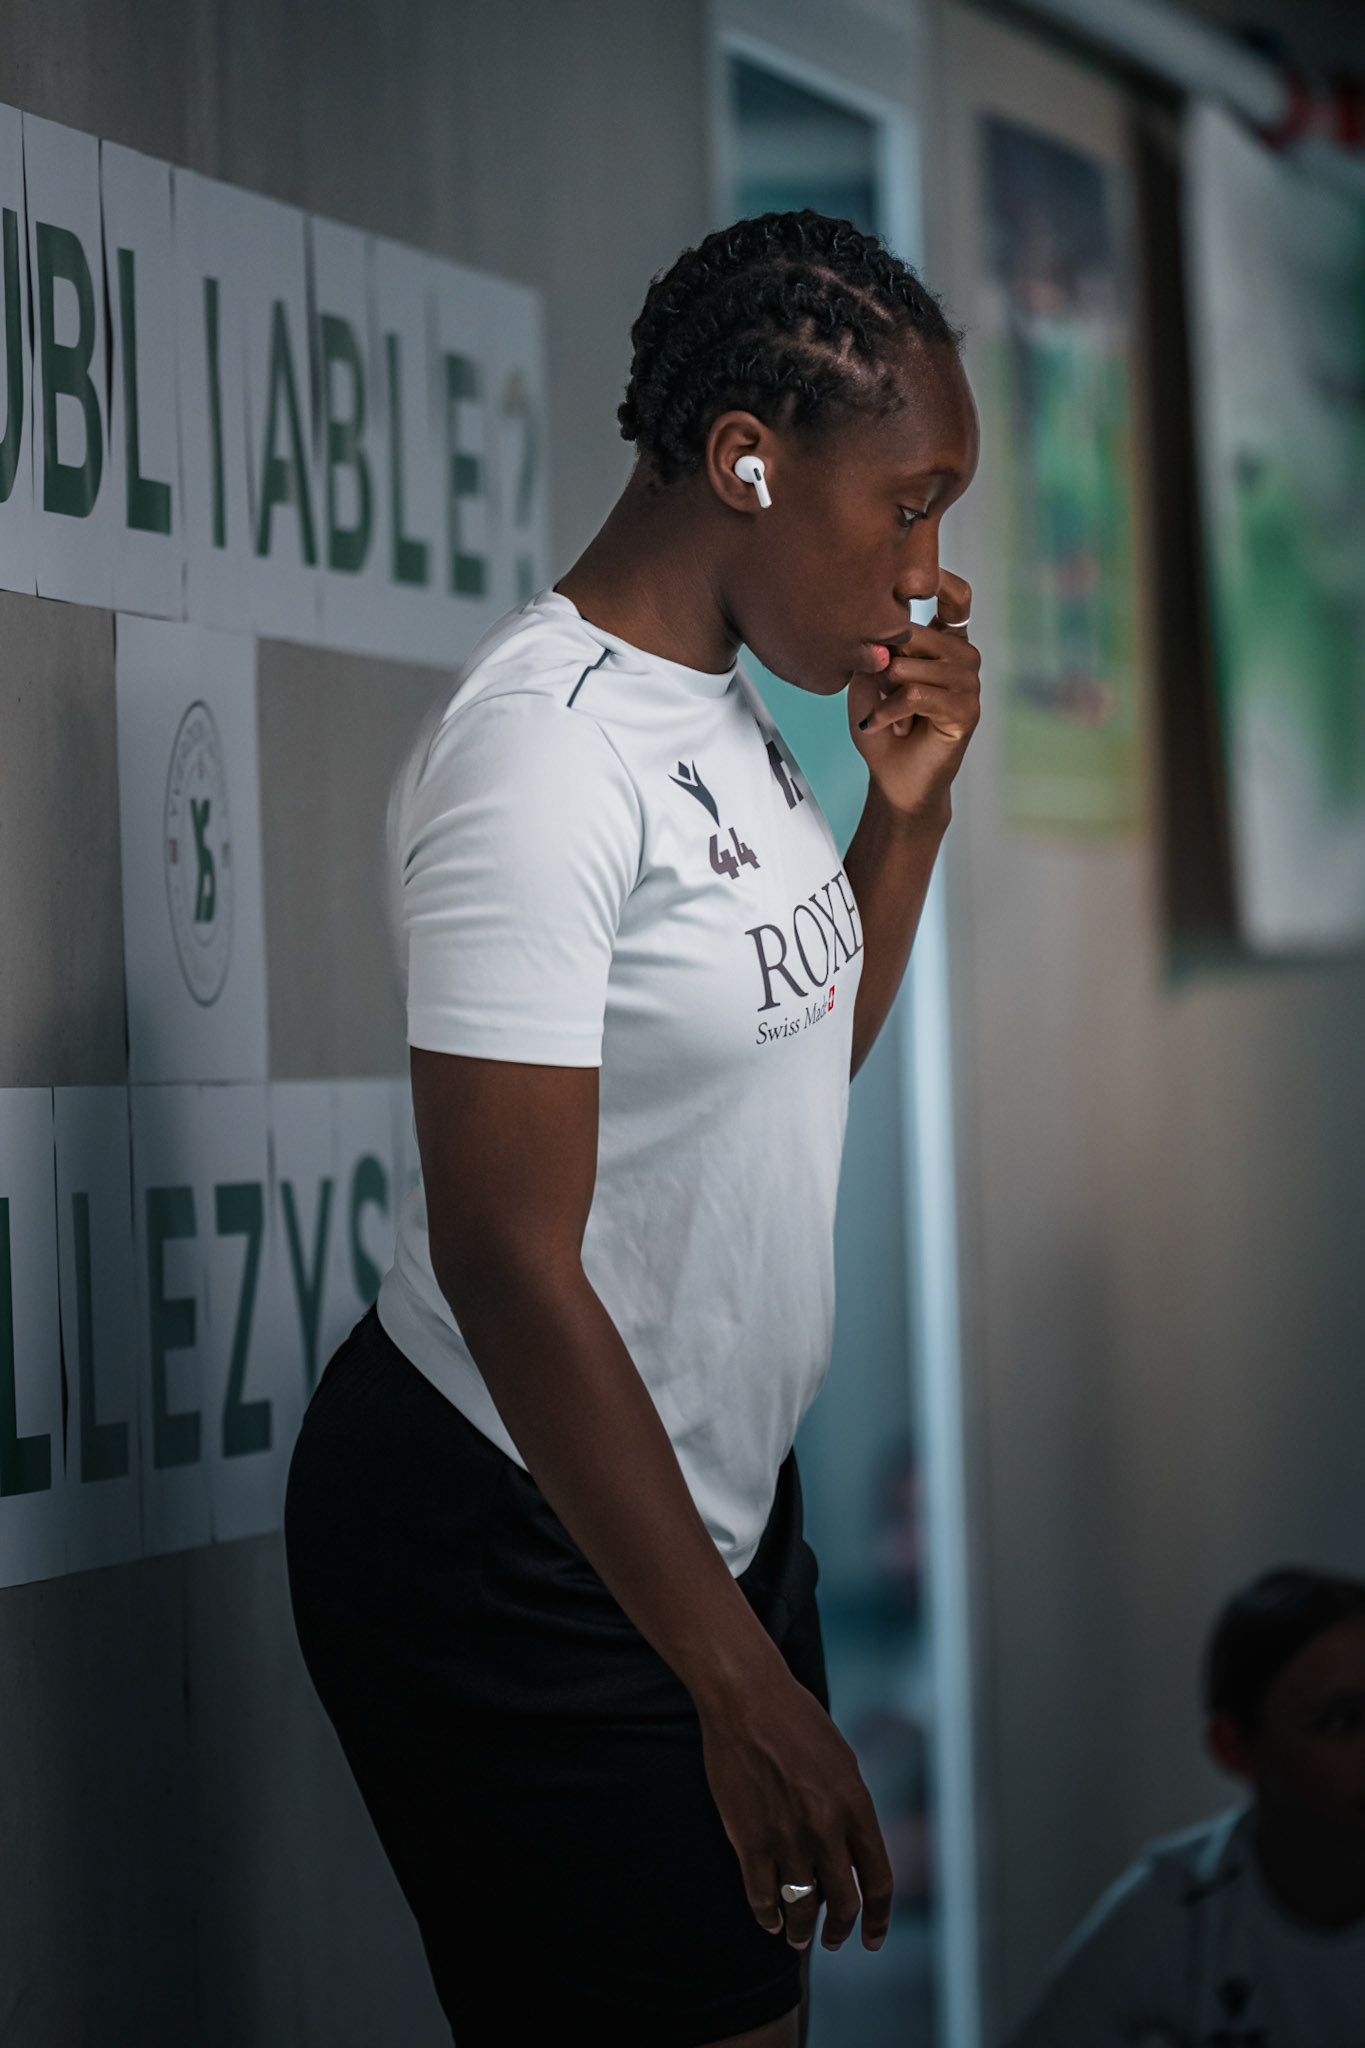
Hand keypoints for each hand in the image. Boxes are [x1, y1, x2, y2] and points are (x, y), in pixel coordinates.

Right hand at [697, 1661, 893, 1953]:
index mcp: (856, 1806)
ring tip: (796, 1938)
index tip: (872, 1938)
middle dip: (840, 1931)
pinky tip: (769, 1919)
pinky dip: (767, 1916)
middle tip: (834, 1941)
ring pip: (801, 1908)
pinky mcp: (750, 1839)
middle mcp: (826, 1828)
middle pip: (843, 1904)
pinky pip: (762, 1896)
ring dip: (800, 1931)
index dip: (878, 1918)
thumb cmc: (796, 1720)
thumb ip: (851, 1807)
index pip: (878, 1881)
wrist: (747, 1697)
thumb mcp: (842, 1761)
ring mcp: (787, 1837)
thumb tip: (852, 1848)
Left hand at [848, 570, 979, 823]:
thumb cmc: (880, 723)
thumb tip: (887, 637)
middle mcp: (964, 655)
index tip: (909, 580)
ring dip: (886, 692)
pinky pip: (915, 696)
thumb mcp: (869, 676)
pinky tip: (882, 723)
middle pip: (916, 634)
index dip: (940, 579)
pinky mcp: (966, 711)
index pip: (957, 595)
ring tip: (886, 712)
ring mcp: (970, 683)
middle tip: (879, 690)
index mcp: (945, 640)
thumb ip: (878, 647)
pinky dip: (888, 711)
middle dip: (883, 663)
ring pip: (911, 667)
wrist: (892, 778)